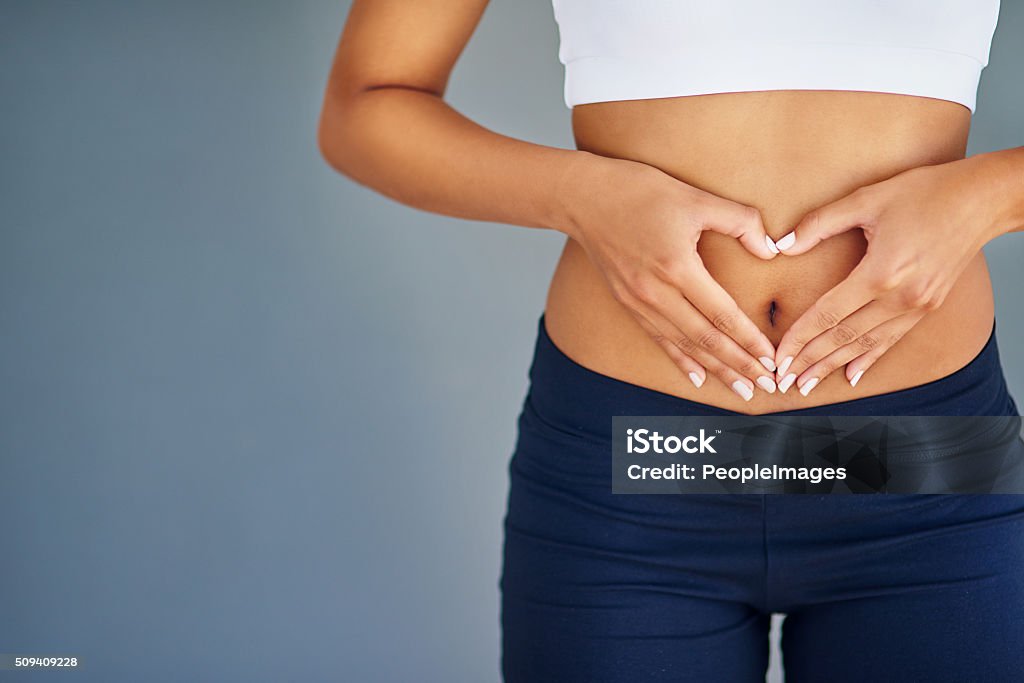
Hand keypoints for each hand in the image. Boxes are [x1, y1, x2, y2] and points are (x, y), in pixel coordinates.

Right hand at [559, 153, 780, 399]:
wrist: (583, 197)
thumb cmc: (639, 190)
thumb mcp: (695, 197)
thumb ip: (740, 221)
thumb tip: (770, 248)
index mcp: (676, 267)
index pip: (721, 314)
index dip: (749, 339)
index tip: (771, 359)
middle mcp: (655, 292)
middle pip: (706, 339)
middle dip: (739, 364)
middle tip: (767, 385)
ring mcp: (638, 301)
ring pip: (684, 345)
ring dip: (716, 369)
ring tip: (742, 388)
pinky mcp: (627, 303)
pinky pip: (659, 339)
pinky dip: (681, 360)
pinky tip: (699, 376)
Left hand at [770, 158, 996, 395]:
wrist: (984, 199)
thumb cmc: (926, 193)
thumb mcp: (867, 198)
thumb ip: (820, 223)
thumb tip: (782, 244)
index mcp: (881, 273)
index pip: (828, 315)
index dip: (800, 338)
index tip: (779, 356)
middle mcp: (900, 297)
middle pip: (844, 337)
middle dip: (811, 360)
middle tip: (784, 380)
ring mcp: (917, 306)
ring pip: (866, 344)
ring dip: (834, 365)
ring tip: (809, 383)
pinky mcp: (929, 307)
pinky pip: (892, 339)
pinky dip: (869, 358)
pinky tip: (852, 375)